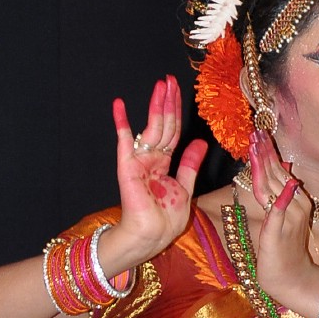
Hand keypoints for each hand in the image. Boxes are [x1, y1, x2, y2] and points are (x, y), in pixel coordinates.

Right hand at [111, 78, 206, 263]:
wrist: (151, 237)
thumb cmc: (166, 220)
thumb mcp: (184, 188)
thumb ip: (189, 164)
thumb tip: (199, 141)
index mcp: (164, 164)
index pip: (172, 131)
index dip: (176, 111)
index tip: (178, 90)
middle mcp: (151, 159)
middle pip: (163, 125)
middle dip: (167, 102)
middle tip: (169, 80)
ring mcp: (139, 161)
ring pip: (151, 128)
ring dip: (155, 106)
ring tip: (160, 86)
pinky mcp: (127, 166)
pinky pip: (124, 141)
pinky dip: (122, 123)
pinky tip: (119, 104)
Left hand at [246, 128, 318, 313]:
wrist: (293, 280)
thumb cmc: (284, 253)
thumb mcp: (282, 221)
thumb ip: (278, 198)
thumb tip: (278, 176)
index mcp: (295, 201)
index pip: (280, 170)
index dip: (269, 151)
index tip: (259, 132)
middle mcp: (295, 205)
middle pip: (277, 172)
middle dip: (265, 151)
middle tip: (255, 129)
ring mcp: (289, 217)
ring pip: (273, 185)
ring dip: (264, 164)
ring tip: (256, 144)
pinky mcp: (279, 231)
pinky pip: (276, 209)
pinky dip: (275, 196)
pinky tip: (275, 182)